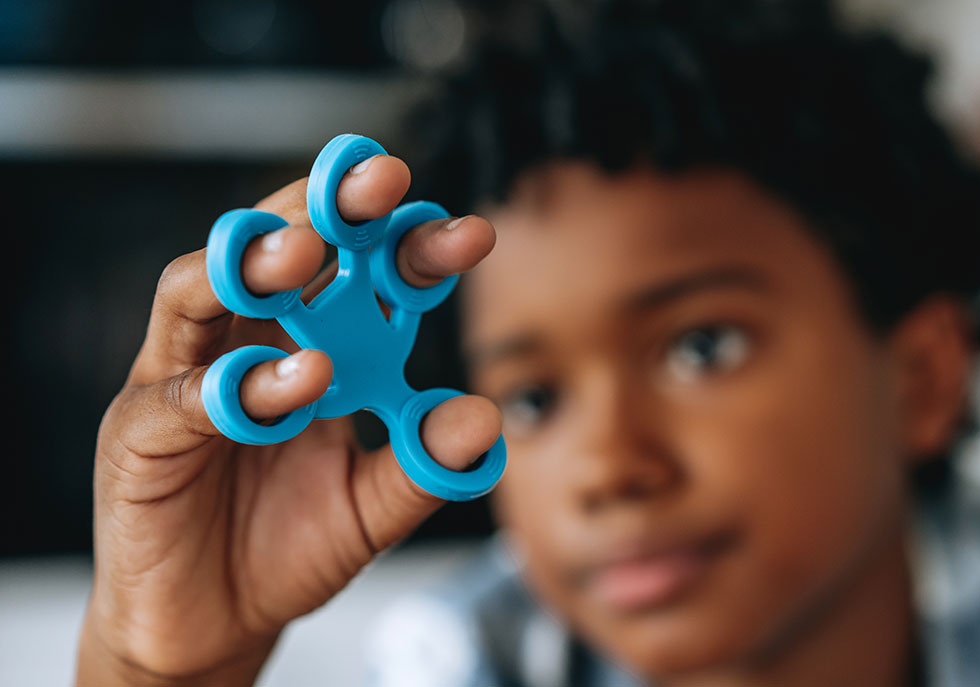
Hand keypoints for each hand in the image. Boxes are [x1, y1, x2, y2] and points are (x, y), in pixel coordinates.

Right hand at [77, 155, 500, 685]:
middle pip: (277, 252)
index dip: (408, 248)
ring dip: (252, 265)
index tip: (468, 235)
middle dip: (328, 209)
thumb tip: (484, 417)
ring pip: (200, 292)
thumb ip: (422, 464)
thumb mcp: (371, 507)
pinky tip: (288, 379)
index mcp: (312, 345)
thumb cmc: (288, 547)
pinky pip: (178, 398)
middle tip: (380, 183)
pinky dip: (231, 385)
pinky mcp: (141, 434)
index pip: (358, 276)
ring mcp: (186, 378)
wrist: (216, 622)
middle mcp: (248, 342)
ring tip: (305, 251)